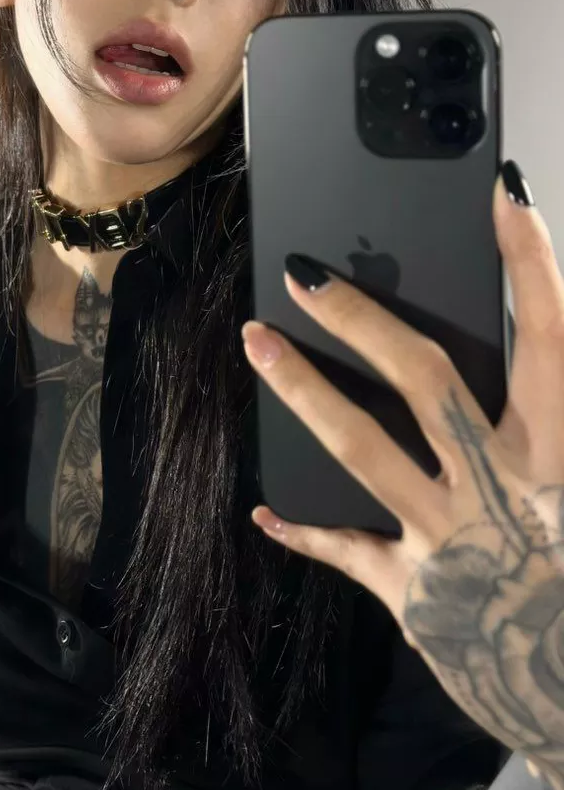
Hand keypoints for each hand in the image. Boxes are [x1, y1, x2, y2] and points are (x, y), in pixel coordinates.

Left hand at [242, 161, 563, 789]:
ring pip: (364, 451)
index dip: (531, 264)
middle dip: (364, 321)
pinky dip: (305, 530)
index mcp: (561, 455)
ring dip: (305, 392)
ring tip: (256, 343)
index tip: (503, 195)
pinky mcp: (413, 594)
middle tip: (304, 276)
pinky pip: (347, 551)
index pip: (551, 339)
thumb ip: (549, 419)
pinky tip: (264, 509)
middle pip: (427, 380)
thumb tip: (526, 364)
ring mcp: (450, 541)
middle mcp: (505, 488)